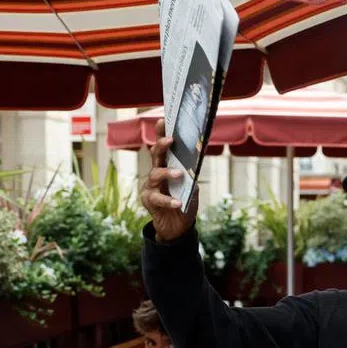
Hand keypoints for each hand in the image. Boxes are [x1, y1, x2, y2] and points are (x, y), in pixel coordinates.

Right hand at [140, 118, 197, 241]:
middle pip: (155, 155)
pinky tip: (179, 203)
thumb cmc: (185, 203)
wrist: (178, 228)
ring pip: (155, 175)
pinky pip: (158, 199)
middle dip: (161, 145)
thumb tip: (197, 159)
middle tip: (171, 139)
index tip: (164, 120)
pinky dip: (169, 201)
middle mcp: (155, 174)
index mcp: (166, 166)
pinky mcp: (148, 201)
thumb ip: (192, 174)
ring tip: (179, 174)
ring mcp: (150, 187)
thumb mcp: (192, 187)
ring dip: (167, 173)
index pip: (163, 147)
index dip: (161, 133)